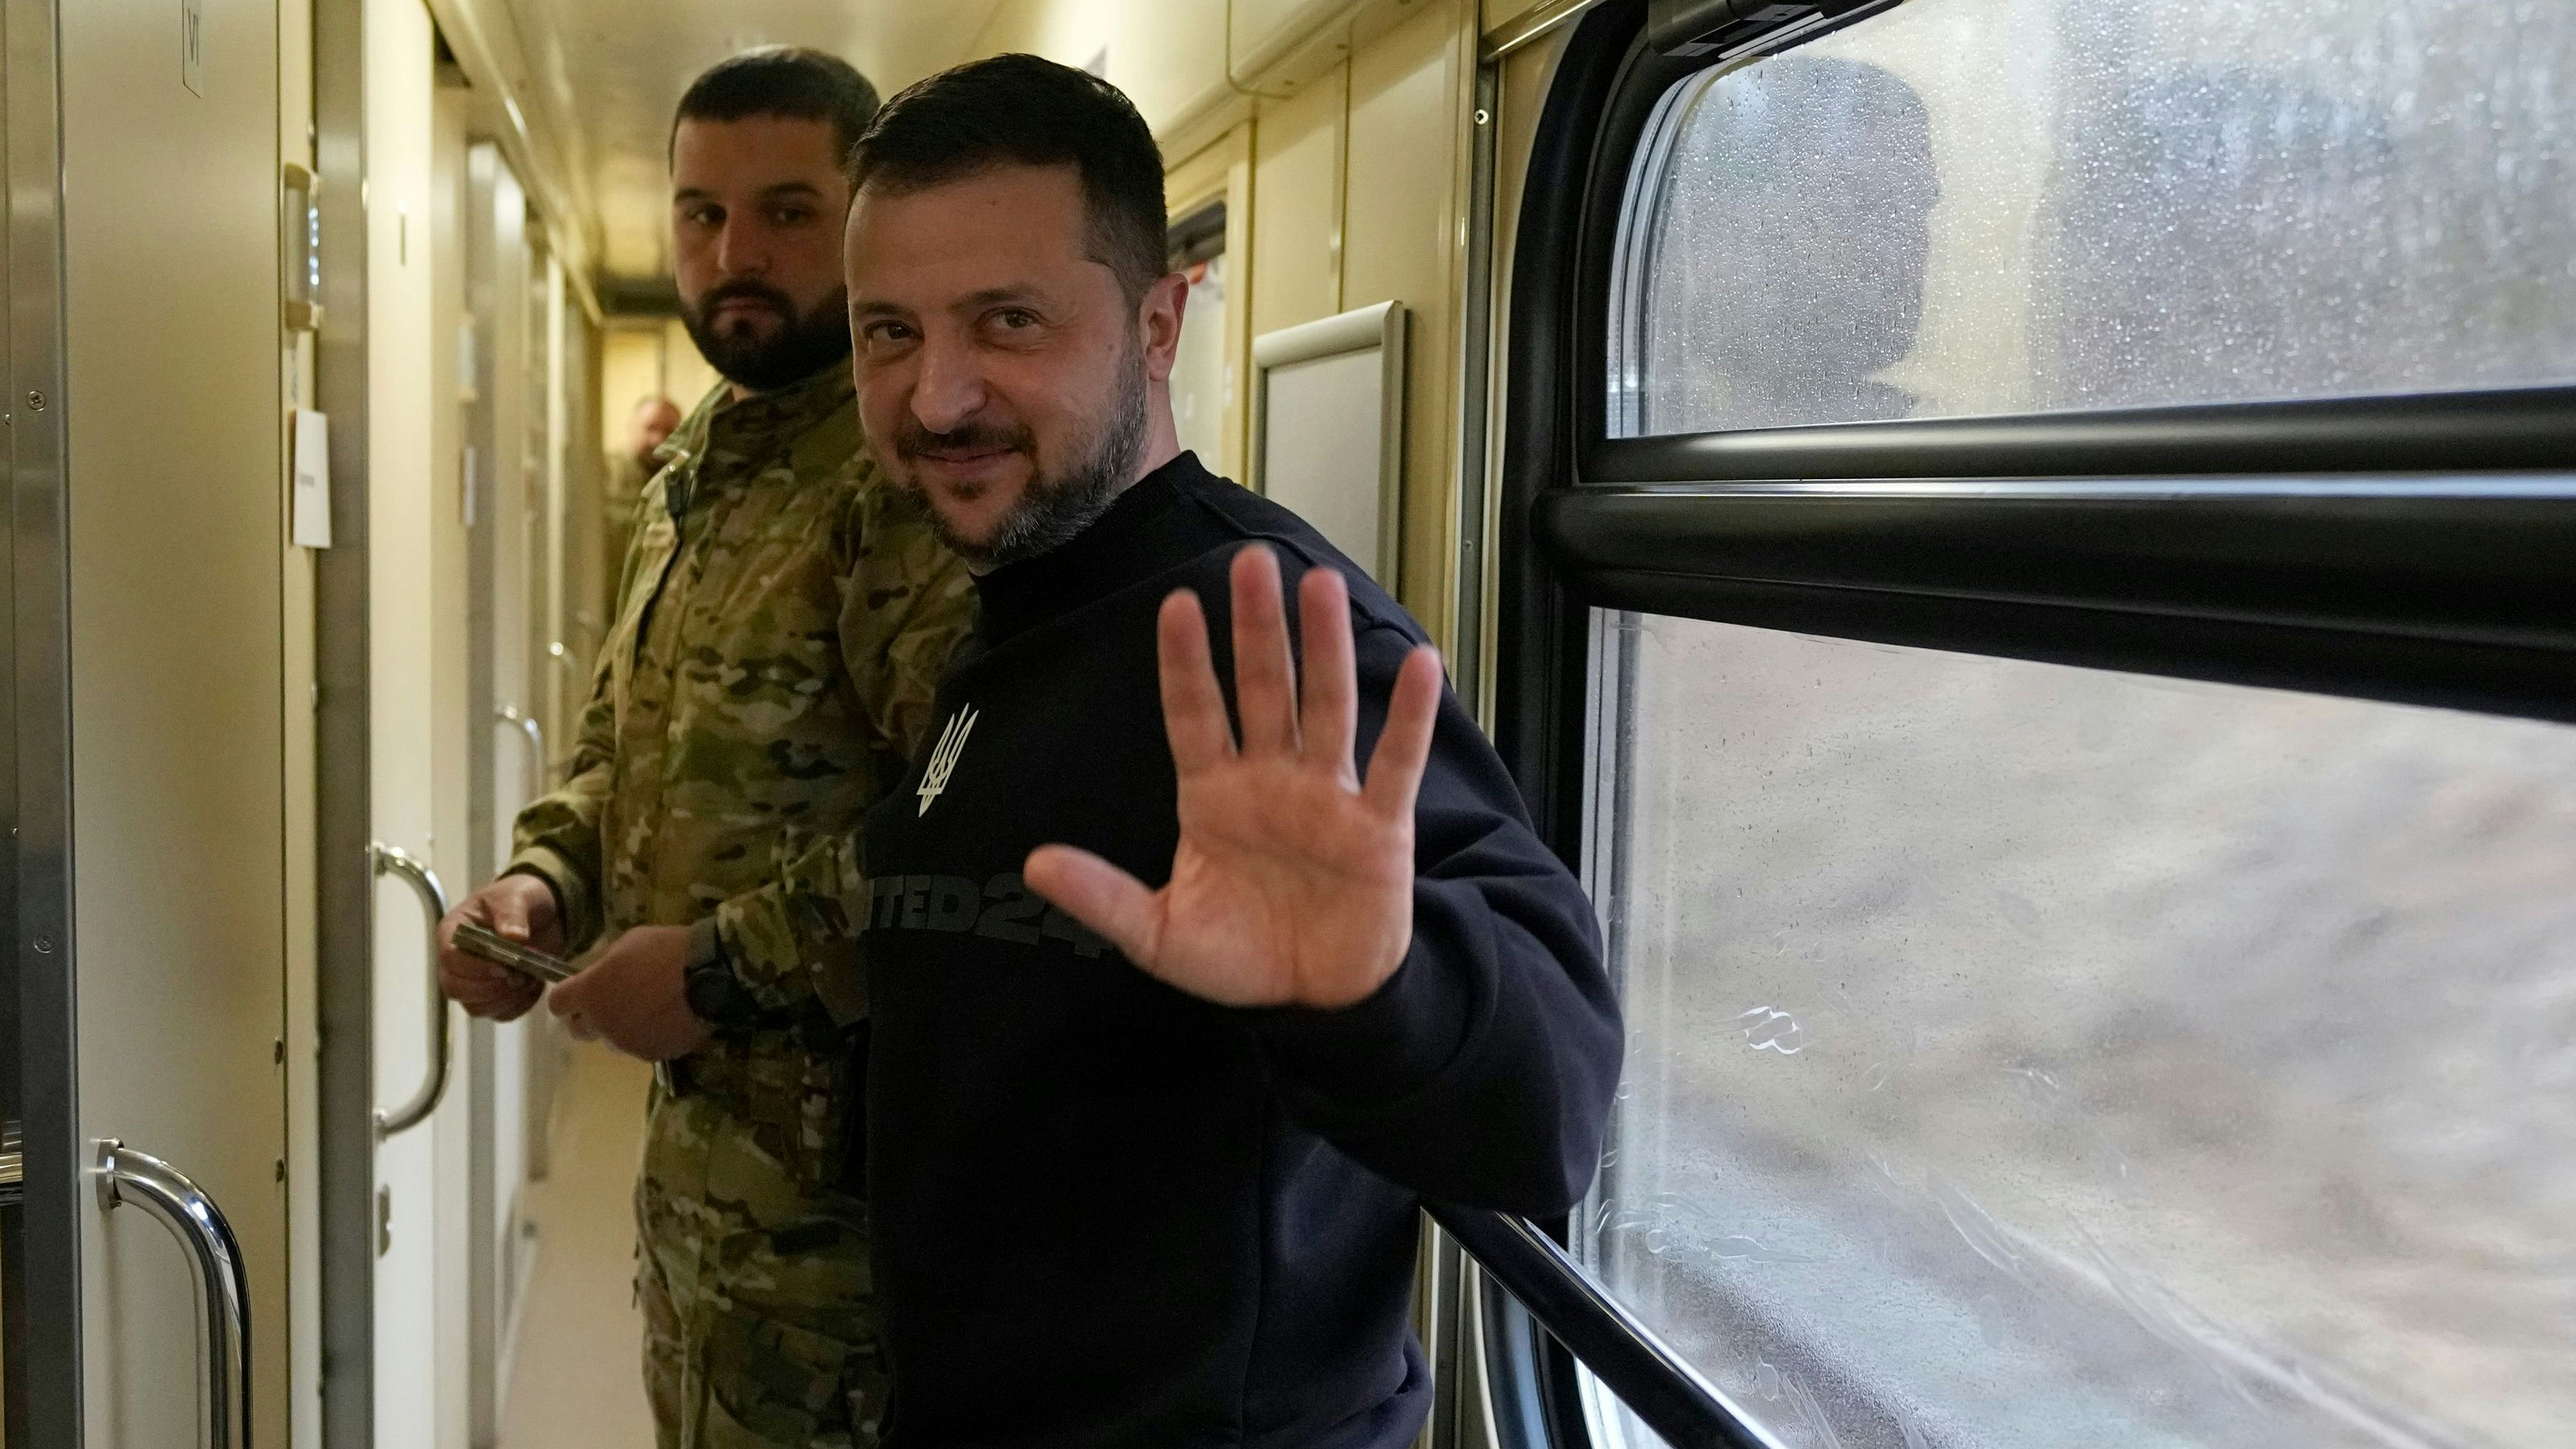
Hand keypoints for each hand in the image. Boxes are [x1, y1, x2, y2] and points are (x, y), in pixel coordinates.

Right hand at [438, 873, 561, 1021]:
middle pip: (455, 989)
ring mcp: (474, 981)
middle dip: (490, 988)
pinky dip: (518, 1006)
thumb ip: (512, 912)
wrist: (546, 913)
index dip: (474, 967)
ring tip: (530, 979)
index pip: (448, 958)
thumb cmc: (523, 898)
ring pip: (476, 1007)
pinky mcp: (495, 995)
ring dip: (506, 999)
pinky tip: (534, 987)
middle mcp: (457, 960)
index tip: (504, 966)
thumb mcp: (518, 895)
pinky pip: (499, 1013)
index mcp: (453, 932)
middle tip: (520, 976)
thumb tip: (513, 937)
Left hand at [547, 925, 709, 1061]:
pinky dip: (649, 1036)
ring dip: (621, 1028)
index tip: (580, 990)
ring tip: (648, 1010)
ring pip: (612, 1040)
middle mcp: (601, 1023)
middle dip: (590, 1018)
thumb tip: (602, 972)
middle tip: (613, 1001)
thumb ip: (607, 962)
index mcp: (589, 992)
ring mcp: (627, 1043)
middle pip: (578, 1030)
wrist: (710, 978)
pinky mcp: (653, 1055)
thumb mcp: (630, 941)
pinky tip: (668, 1019)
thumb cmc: (666, 951)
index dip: (567, 997)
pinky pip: (642, 1047)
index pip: (557, 1003)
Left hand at [1026, 545, 1440, 1008]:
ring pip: (1325, 707)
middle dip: (1255, 628)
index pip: (1195, 714)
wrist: (1313, 1002)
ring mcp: (1327, 797)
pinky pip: (1395, 763)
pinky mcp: (1379, 828)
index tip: (1175, 605)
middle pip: (1261, 690)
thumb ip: (1102, 898)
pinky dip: (1410, 717)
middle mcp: (1272, 781)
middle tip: (1251, 563)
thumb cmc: (1238, 958)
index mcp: (1213, 796)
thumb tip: (1033, 864)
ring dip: (1323, 648)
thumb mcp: (1158, 935)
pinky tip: (1422, 664)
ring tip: (1318, 585)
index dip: (1186, 662)